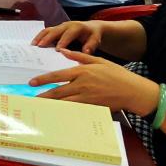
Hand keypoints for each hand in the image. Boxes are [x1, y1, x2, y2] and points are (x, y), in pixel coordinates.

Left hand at [31, 49, 159, 115]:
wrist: (133, 91)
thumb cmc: (117, 74)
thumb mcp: (99, 61)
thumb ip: (79, 56)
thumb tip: (63, 52)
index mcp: (82, 71)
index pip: (57, 75)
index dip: (43, 79)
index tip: (32, 82)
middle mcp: (82, 84)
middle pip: (58, 91)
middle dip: (43, 95)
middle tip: (32, 98)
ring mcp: (87, 97)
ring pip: (64, 102)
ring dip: (52, 105)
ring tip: (41, 107)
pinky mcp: (92, 107)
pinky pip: (75, 109)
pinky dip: (65, 111)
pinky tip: (57, 113)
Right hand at [32, 21, 105, 54]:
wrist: (91, 27)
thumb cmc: (93, 35)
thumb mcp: (95, 39)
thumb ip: (91, 45)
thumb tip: (86, 51)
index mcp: (77, 27)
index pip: (68, 34)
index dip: (63, 41)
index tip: (57, 50)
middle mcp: (66, 25)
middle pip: (55, 31)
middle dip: (47, 38)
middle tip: (40, 46)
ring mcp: (60, 26)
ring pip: (48, 30)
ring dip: (40, 37)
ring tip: (33, 45)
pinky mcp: (56, 29)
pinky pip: (46, 32)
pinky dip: (39, 37)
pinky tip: (34, 44)